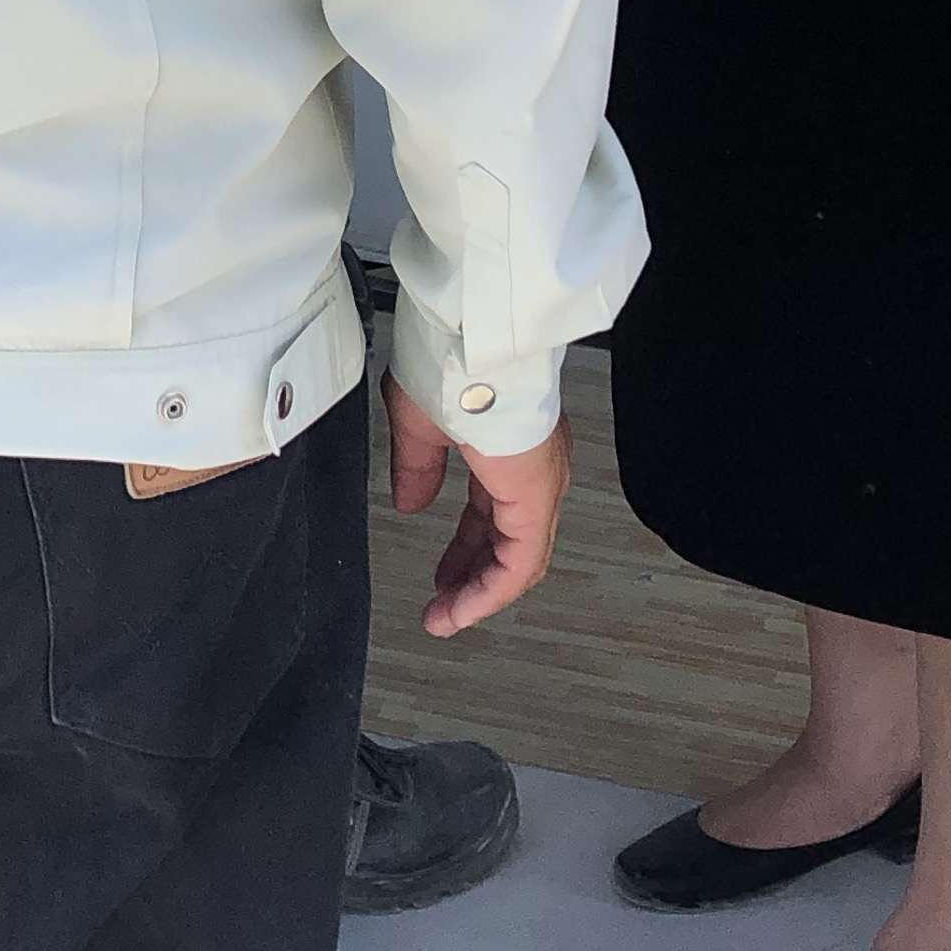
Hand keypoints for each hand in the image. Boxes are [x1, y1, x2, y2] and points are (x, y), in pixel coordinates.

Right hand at [385, 377, 571, 638]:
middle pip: (508, 539)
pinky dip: (491, 591)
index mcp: (507, 445)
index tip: (441, 574)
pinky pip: (520, 561)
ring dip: (479, 591)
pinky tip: (462, 607)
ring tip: (447, 616)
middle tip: (445, 600)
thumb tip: (411, 503)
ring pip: (519, 556)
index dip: (466, 549)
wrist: (471, 334)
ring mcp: (540, 480)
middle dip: (471, 575)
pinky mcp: (537, 495)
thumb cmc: (448, 355)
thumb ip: (416, 466)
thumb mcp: (418, 421)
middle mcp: (533, 465)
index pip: (494, 513)